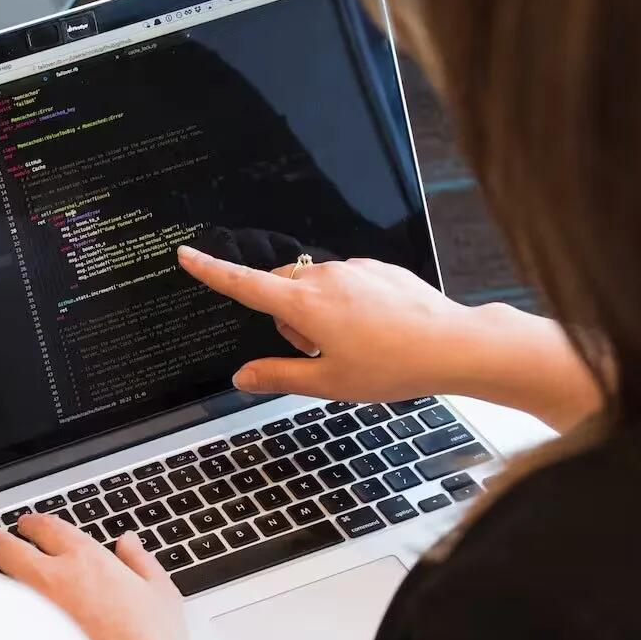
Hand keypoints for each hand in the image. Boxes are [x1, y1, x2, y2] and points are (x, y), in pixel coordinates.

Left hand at [0, 514, 226, 639]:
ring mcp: (29, 609)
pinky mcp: (17, 639)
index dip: (32, 523)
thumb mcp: (160, 594)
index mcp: (86, 559)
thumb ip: (141, 562)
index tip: (24, 525)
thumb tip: (128, 544)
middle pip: (5, 545)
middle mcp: (51, 576)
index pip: (49, 529)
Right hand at [177, 245, 602, 429]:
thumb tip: (242, 377)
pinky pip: (345, 283)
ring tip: (356, 346)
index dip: (211, 271)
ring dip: (318, 314)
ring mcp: (353, 269)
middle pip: (281, 291)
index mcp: (304, 305)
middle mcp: (324, 277)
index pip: (244, 285)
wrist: (453, 344)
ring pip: (314, 288)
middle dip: (287, 320)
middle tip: (320, 354)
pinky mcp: (377, 268)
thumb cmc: (393, 366)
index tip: (187, 255)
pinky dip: (347, 305)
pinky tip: (376, 330)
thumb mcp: (328, 383)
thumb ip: (278, 376)